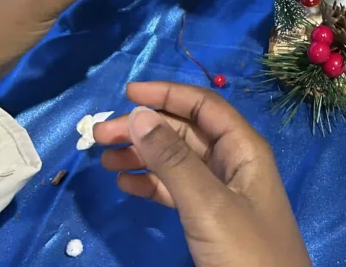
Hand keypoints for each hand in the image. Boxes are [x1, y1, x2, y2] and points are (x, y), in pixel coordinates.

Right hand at [95, 82, 310, 266]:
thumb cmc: (247, 251)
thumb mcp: (208, 203)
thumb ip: (173, 160)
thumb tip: (138, 115)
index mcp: (243, 148)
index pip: (203, 106)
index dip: (167, 94)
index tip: (126, 94)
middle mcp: (234, 162)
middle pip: (186, 131)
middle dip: (145, 128)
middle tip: (98, 136)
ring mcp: (223, 191)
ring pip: (177, 161)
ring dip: (142, 155)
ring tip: (103, 160)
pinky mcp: (212, 219)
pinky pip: (177, 189)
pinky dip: (151, 184)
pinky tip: (125, 184)